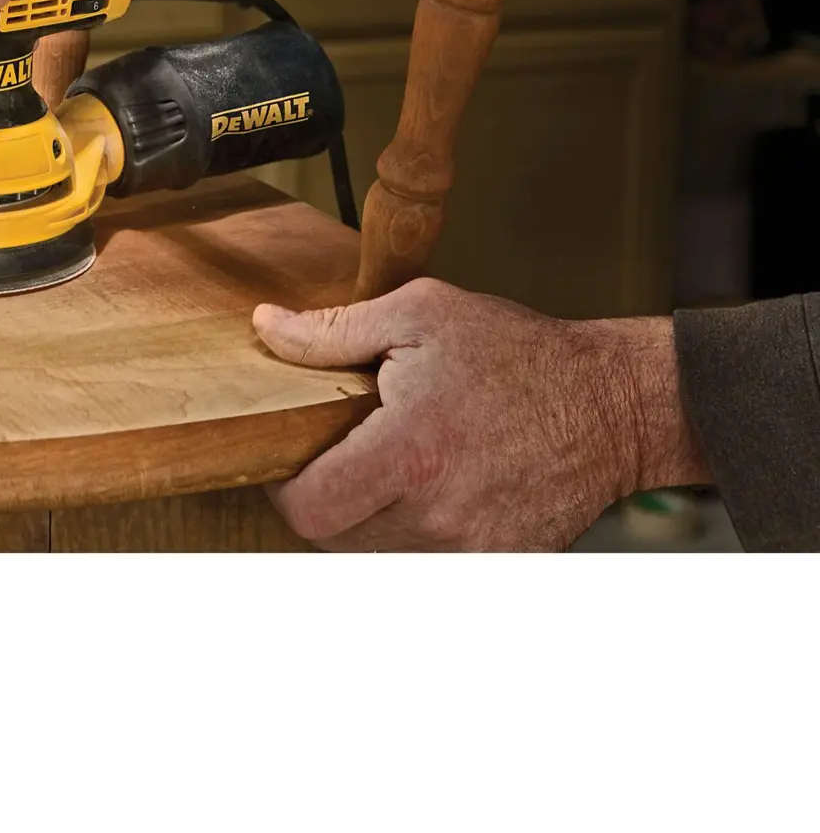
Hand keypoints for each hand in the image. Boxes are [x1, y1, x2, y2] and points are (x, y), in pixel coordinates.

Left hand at [252, 278, 710, 550]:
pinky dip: (411, 531)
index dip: (286, 486)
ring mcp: (472, 550)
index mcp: (412, 453)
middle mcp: (440, 516)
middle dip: (323, 496)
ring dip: (365, 517)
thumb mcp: (419, 313)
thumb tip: (266, 329)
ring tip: (390, 462)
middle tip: (341, 449)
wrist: (611, 403)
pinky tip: (428, 485)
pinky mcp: (498, 563)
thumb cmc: (516, 353)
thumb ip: (332, 331)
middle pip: (335, 538)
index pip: (310, 511)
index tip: (296, 452)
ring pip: (375, 555)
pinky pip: (424, 561)